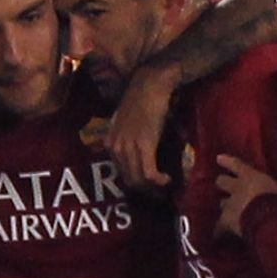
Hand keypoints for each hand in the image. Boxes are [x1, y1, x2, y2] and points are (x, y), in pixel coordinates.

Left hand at [107, 67, 177, 186]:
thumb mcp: (127, 124)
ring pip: (138, 179)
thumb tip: (142, 156)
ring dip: (153, 187)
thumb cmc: (142, 100)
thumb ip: (128, 140)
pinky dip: (159, 180)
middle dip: (145, 189)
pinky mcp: (144, 146)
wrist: (149, 86)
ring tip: (165, 185)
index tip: (149, 186)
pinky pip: (149, 173)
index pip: (121, 172)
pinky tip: (167, 179)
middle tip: (159, 192)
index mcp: (110, 143)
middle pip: (129, 180)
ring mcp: (128, 148)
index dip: (136, 182)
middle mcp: (115, 148)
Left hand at [215, 154, 276, 237]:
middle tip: (222, 184)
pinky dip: (220, 229)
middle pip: (222, 182)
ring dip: (225, 205)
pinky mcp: (226, 221)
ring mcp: (229, 205)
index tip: (219, 158)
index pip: (235, 165)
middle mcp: (236, 188)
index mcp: (249, 177)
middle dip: (223, 183)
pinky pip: (219, 226)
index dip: (227, 162)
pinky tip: (219, 234)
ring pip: (222, 202)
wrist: (265, 222)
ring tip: (227, 209)